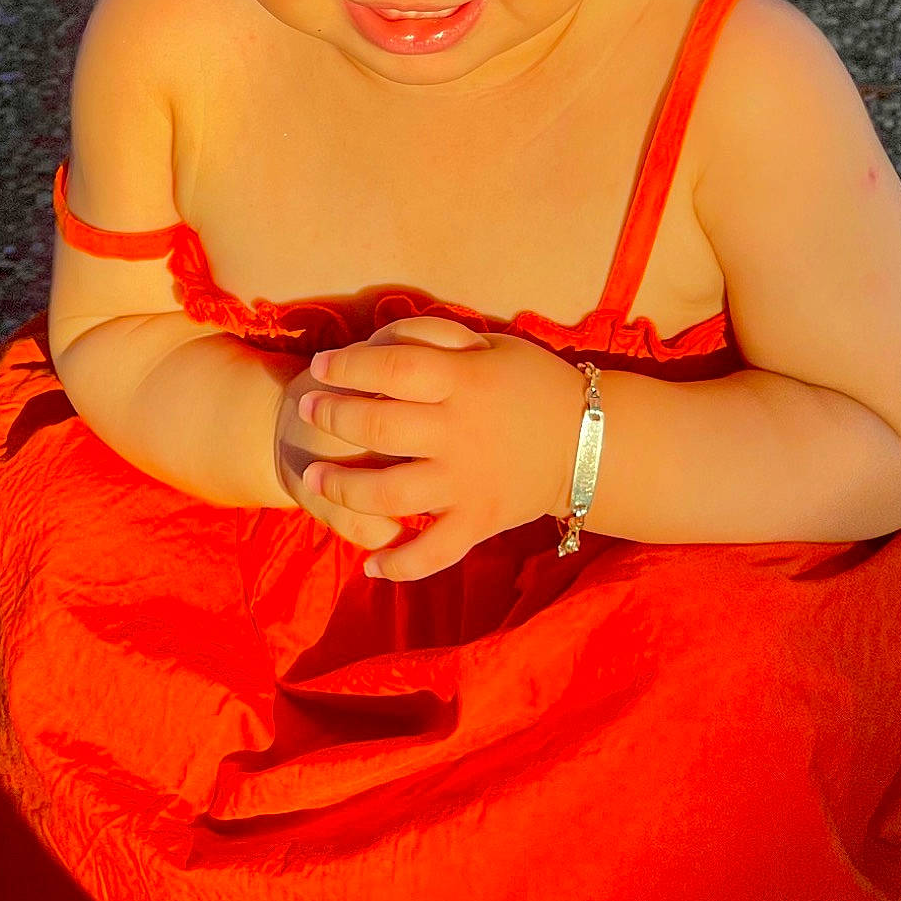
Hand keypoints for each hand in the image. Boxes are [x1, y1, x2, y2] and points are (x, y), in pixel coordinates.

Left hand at [298, 314, 587, 582]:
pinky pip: (432, 552)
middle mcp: (460, 433)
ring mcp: (467, 482)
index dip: (347, 366)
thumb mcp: (492, 347)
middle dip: (332, 418)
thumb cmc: (535, 384)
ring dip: (343, 487)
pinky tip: (370, 562)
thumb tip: (382, 337)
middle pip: (378, 427)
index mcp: (465, 382)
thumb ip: (439, 342)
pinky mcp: (478, 521)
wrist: (592, 442)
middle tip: (307, 410)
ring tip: (314, 476)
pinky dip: (398, 563)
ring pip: (388, 493)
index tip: (321, 366)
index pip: (390, 369)